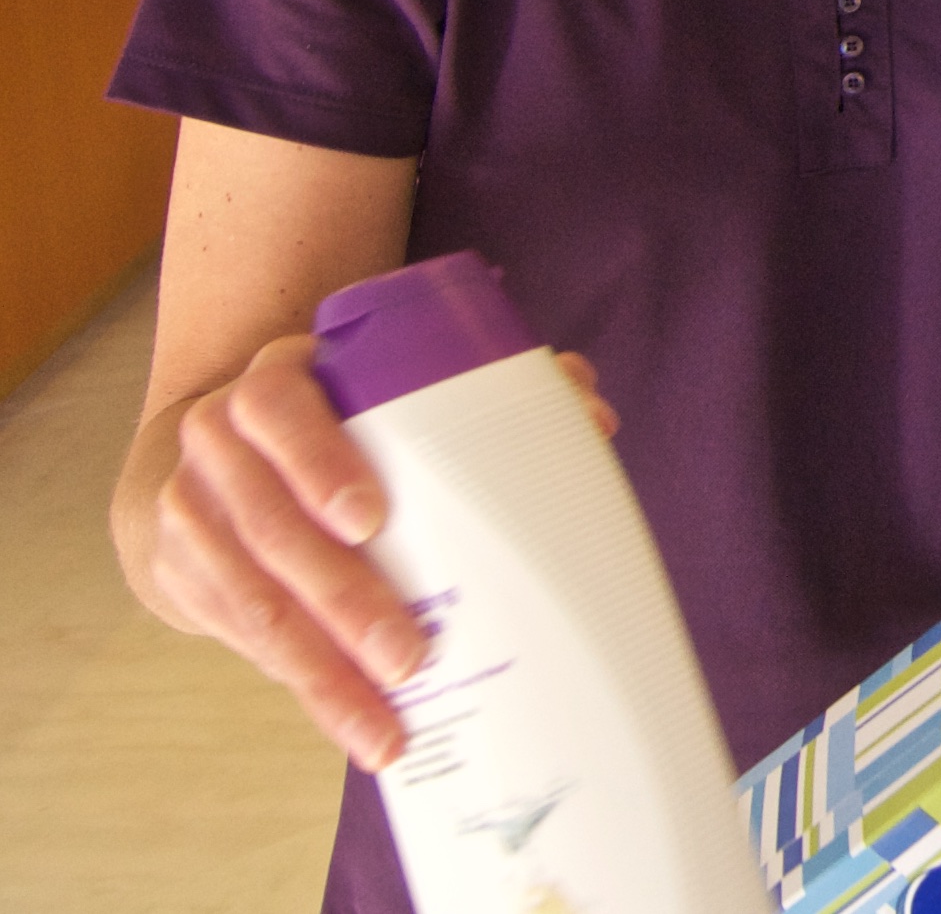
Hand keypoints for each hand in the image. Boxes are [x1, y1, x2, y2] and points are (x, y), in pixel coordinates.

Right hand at [142, 334, 616, 770]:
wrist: (230, 455)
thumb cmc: (343, 420)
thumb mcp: (389, 390)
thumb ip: (486, 388)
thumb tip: (588, 414)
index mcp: (273, 385)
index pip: (278, 411)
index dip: (319, 464)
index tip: (371, 521)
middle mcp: (215, 447)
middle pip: (268, 528)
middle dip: (341, 600)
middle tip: (409, 656)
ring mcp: (190, 516)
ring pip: (250, 602)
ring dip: (322, 670)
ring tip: (386, 723)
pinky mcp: (184, 579)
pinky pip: (243, 643)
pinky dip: (303, 685)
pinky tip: (353, 722)